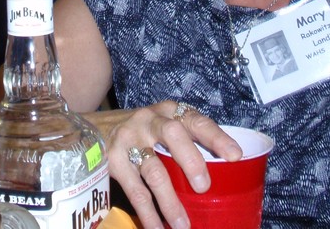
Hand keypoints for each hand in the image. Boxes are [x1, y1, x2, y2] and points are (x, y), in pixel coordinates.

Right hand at [105, 101, 240, 228]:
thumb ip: (187, 141)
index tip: (235, 155)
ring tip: (183, 225)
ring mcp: (129, 139)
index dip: (216, 137)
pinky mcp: (114, 160)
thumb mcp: (163, 125)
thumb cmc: (142, 132)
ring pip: (154, 170)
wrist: (94, 128)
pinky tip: (156, 228)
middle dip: (190, 160)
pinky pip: (135, 190)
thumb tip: (223, 174)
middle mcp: (150, 121)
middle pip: (172, 135)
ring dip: (170, 200)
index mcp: (170, 112)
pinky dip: (147, 212)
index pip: (197, 121)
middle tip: (203, 186)